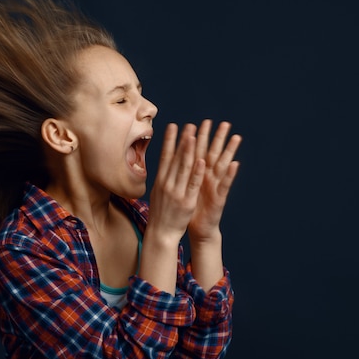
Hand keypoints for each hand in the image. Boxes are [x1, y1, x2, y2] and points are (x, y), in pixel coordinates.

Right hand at [147, 122, 205, 242]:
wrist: (160, 233)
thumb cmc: (160, 213)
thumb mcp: (157, 193)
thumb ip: (162, 178)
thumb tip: (163, 165)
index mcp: (160, 181)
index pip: (165, 157)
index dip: (169, 140)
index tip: (173, 125)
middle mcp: (167, 184)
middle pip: (175, 159)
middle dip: (182, 141)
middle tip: (188, 125)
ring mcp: (176, 192)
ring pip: (184, 168)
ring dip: (189, 151)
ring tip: (194, 136)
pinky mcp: (186, 201)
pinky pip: (192, 184)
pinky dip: (196, 172)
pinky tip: (201, 160)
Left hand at [188, 119, 240, 241]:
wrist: (196, 229)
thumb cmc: (187, 209)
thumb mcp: (182, 189)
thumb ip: (180, 175)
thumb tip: (170, 161)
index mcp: (196, 174)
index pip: (197, 152)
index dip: (199, 138)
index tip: (201, 122)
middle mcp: (207, 178)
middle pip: (212, 154)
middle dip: (217, 139)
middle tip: (223, 123)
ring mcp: (215, 186)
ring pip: (222, 166)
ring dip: (229, 152)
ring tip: (236, 137)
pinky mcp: (220, 198)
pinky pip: (225, 185)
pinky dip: (230, 174)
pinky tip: (235, 163)